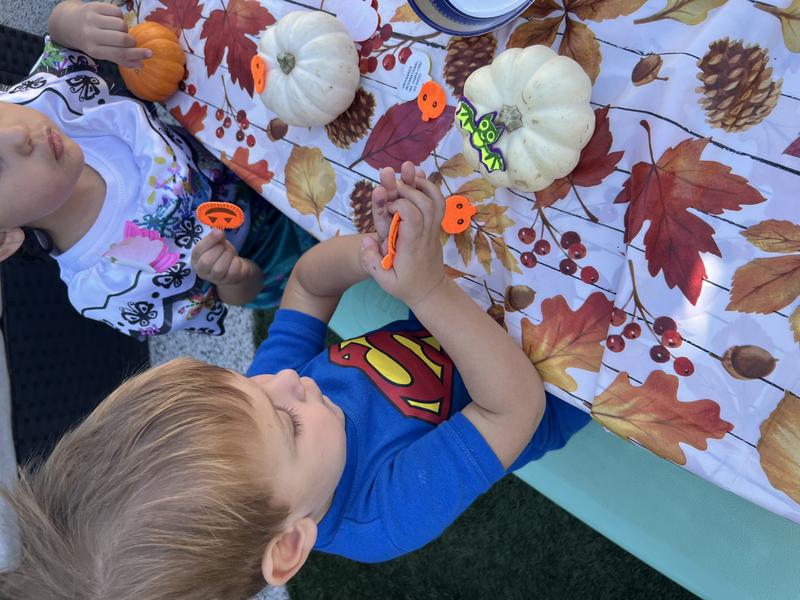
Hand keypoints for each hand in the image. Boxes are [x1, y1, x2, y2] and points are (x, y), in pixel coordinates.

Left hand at [73, 2, 151, 67]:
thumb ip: (120, 59)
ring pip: (121, 24)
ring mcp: (91, 19)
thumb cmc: (89, 41)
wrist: (68, 23)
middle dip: (131, 41)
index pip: (119, 54)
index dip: (136, 54)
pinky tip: (113, 20)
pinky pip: (116, 11)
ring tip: (118, 30)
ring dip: (124, 28)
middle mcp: (91, 34)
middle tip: (130, 42)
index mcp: (94, 50)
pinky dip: (119, 16)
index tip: (149, 54)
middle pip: (122, 39)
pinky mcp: (93, 6)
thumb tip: (141, 64)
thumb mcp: (101, 53)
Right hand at [191, 230, 251, 286]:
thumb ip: (215, 237)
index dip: (208, 241)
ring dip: (227, 255)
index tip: (218, 232)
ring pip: (219, 269)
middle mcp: (203, 272)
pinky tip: (235, 260)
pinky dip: (236, 262)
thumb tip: (218, 231)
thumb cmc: (223, 253)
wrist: (237, 266)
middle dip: (217, 249)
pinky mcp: (230, 281)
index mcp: (196, 260)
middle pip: (206, 262)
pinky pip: (233, 271)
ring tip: (229, 253)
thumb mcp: (217, 243)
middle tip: (223, 246)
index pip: (197, 252)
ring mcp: (216, 279)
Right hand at [361, 163, 445, 306]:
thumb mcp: (384, 282)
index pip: (413, 217)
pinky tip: (419, 179)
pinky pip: (439, 204)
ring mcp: (434, 230)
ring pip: (436, 201)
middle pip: (425, 204)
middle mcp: (425, 235)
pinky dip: (432, 189)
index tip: (389, 206)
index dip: (400, 205)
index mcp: (412, 246)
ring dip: (423, 184)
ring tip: (409, 173)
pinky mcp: (436, 227)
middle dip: (409, 189)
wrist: (430, 291)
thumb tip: (365, 241)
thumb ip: (372, 263)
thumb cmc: (405, 286)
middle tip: (394, 183)